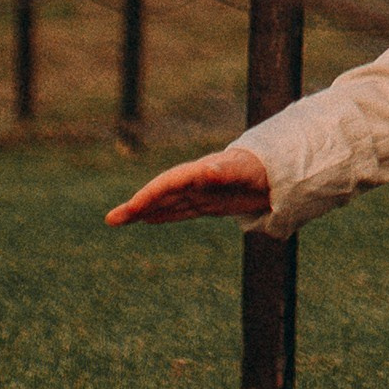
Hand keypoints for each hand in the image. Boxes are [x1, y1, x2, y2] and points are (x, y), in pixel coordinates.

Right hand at [105, 148, 271, 225]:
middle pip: (160, 194)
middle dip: (136, 207)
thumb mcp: (244, 170)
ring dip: (143, 212)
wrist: (278, 170)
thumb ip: (224, 170)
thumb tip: (206, 171)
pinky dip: (162, 214)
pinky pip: (179, 210)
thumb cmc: (260, 168)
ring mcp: (200, 192)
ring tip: (119, 220)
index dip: (149, 195)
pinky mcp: (208, 202)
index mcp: (201, 172)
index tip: (133, 208)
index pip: (169, 184)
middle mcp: (196, 182)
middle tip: (111, 220)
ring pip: (166, 203)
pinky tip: (148, 219)